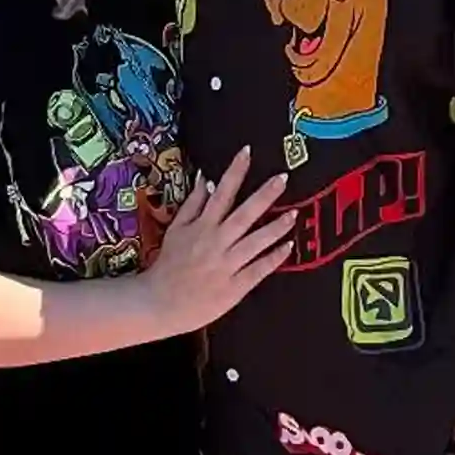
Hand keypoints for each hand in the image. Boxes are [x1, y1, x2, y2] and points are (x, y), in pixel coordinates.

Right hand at [141, 148, 295, 338]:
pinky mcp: (234, 287)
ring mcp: (226, 265)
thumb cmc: (169, 264)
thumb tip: (204, 178)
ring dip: (276, 227)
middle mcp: (215, 242)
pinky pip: (258, 270)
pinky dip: (273, 258)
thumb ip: (192, 204)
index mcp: (201, 227)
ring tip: (293, 213)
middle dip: (264, 195)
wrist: (160, 302)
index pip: (221, 193)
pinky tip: (288, 246)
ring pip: (255, 242)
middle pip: (244, 214)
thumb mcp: (176, 230)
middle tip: (283, 178)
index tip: (248, 152)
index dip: (235, 171)